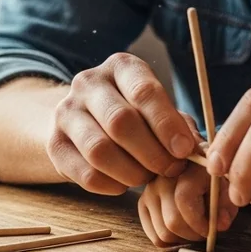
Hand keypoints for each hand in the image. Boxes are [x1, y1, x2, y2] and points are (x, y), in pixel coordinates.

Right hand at [47, 53, 198, 194]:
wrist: (84, 121)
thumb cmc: (135, 114)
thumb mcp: (157, 108)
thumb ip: (178, 124)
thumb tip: (196, 149)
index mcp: (120, 66)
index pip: (143, 91)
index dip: (166, 124)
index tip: (185, 150)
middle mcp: (88, 82)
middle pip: (121, 122)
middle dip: (152, 152)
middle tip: (170, 169)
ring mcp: (66, 112)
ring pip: (100, 150)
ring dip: (131, 172)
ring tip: (147, 177)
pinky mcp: (54, 143)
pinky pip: (85, 173)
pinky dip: (111, 185)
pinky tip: (124, 184)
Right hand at [137, 161, 238, 246]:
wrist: (194, 170)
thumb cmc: (213, 182)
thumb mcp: (226, 190)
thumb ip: (226, 206)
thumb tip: (220, 225)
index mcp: (186, 169)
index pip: (184, 201)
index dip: (199, 223)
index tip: (211, 229)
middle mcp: (162, 179)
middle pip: (172, 222)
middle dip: (193, 235)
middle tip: (205, 231)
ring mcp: (149, 191)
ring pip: (163, 234)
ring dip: (182, 239)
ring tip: (194, 228)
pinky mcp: (142, 204)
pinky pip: (155, 237)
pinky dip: (171, 241)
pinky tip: (182, 230)